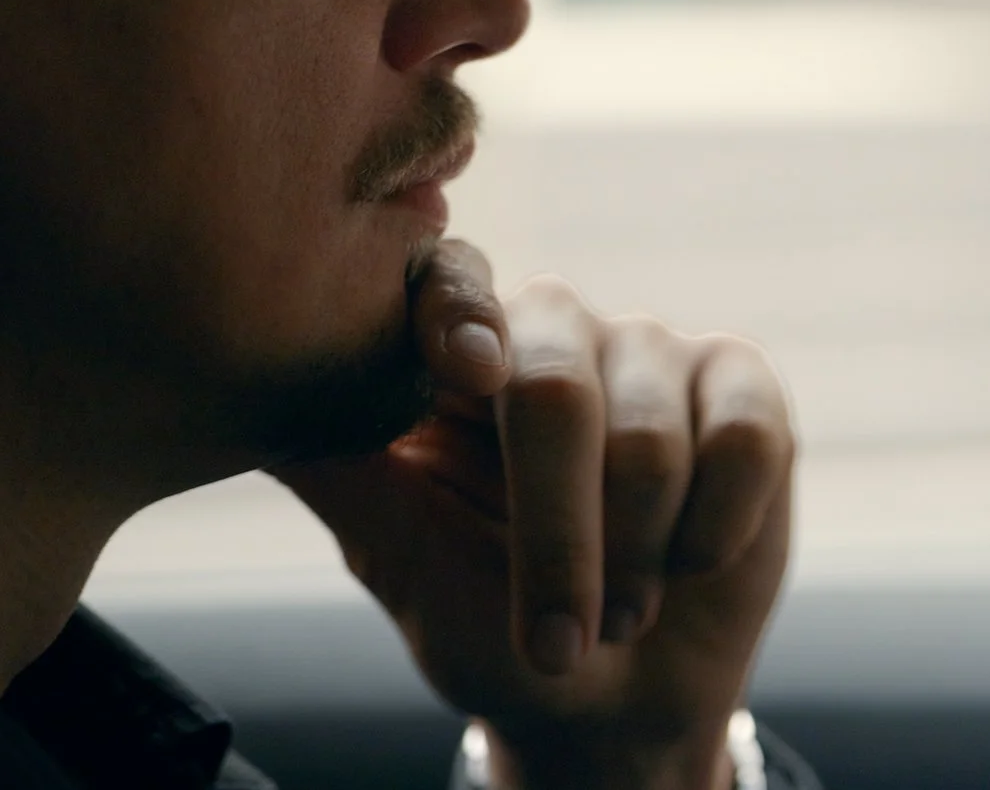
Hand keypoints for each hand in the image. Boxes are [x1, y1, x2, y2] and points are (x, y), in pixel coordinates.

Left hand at [271, 240, 795, 789]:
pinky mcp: (744, 386)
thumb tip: (245, 402)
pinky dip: (716, 529)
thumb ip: (343, 473)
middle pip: (555, 389)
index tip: (463, 374)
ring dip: (637, 559)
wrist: (616, 706)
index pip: (450, 283)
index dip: (456, 316)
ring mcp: (654, 350)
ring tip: (623, 610)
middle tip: (560, 642)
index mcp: (459, 354)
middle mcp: (553, 330)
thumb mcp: (401, 560)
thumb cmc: (493, 630)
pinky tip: (696, 560)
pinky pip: (744, 439)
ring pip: (651, 436)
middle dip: (558, 540)